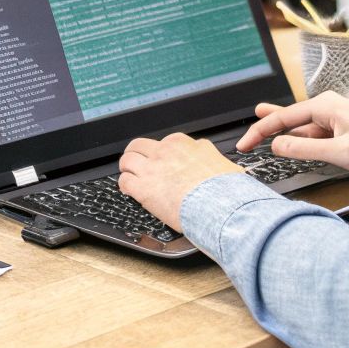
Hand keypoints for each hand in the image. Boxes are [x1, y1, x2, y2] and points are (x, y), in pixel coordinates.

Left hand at [118, 133, 241, 229]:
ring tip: (129, 176)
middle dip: (136, 155)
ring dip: (127, 168)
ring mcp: (151, 168)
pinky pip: (124, 182)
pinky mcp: (142, 188)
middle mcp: (164, 152)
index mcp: (182, 144)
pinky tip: (129, 191)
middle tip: (137, 165)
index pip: (164, 142)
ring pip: (127, 160)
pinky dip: (125, 186)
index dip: (160, 154)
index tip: (161, 161)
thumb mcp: (221, 162)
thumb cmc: (224, 188)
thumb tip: (211, 158)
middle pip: (138, 146)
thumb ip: (209, 157)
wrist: (219, 204)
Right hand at [236, 92, 348, 176]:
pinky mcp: (345, 128)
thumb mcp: (340, 153)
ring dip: (283, 131)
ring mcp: (337, 117)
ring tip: (261, 123)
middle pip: (290, 117)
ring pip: (303, 125)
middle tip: (246, 131)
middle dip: (267, 125)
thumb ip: (306, 149)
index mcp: (325, 107)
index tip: (243, 145)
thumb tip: (278, 145)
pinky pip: (316, 131)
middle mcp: (329, 107)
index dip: (259, 132)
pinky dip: (300, 137)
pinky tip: (292, 139)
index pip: (283, 118)